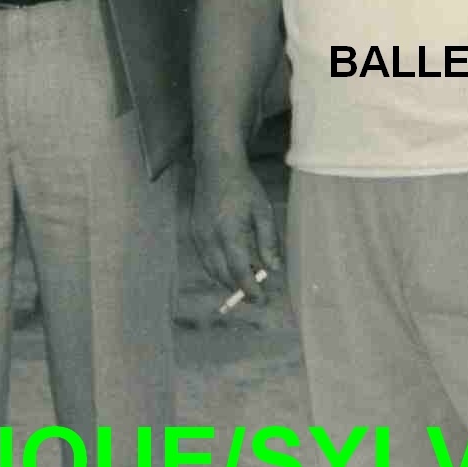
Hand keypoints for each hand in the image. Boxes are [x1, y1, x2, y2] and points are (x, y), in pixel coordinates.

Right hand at [190, 151, 282, 301]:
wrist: (216, 167)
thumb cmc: (244, 186)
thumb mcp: (263, 211)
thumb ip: (268, 242)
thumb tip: (273, 269)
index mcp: (229, 232)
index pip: (238, 270)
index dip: (249, 289)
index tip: (261, 299)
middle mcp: (209, 238)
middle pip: (222, 275)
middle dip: (238, 288)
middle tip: (255, 294)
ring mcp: (198, 236)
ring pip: (211, 270)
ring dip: (227, 280)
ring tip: (245, 282)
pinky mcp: (194, 233)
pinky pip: (205, 260)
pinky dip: (217, 269)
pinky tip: (230, 266)